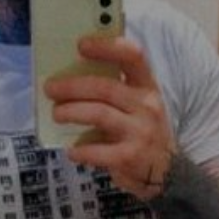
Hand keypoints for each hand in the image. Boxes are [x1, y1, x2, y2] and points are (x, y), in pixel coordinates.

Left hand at [43, 36, 174, 200]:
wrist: (167, 173)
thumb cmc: (142, 132)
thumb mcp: (138, 106)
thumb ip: (113, 92)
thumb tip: (70, 78)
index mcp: (148, 87)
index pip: (133, 57)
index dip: (107, 47)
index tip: (81, 45)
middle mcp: (147, 106)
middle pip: (105, 87)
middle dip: (72, 86)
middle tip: (50, 88)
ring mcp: (140, 132)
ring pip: (99, 114)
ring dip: (71, 112)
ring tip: (57, 114)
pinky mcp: (130, 157)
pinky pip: (97, 150)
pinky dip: (80, 150)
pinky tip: (71, 151)